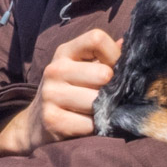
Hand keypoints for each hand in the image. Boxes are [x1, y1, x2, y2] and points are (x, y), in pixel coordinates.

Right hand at [0, 29, 121, 157]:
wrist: (36, 124)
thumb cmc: (69, 92)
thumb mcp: (81, 69)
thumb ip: (103, 57)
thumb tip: (130, 45)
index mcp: (65, 52)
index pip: (97, 39)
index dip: (115, 55)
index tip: (116, 70)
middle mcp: (55, 70)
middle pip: (103, 74)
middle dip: (112, 89)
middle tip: (108, 97)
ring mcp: (51, 94)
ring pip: (97, 101)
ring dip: (104, 111)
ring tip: (98, 112)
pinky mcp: (52, 120)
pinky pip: (90, 124)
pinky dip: (95, 128)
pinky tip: (89, 125)